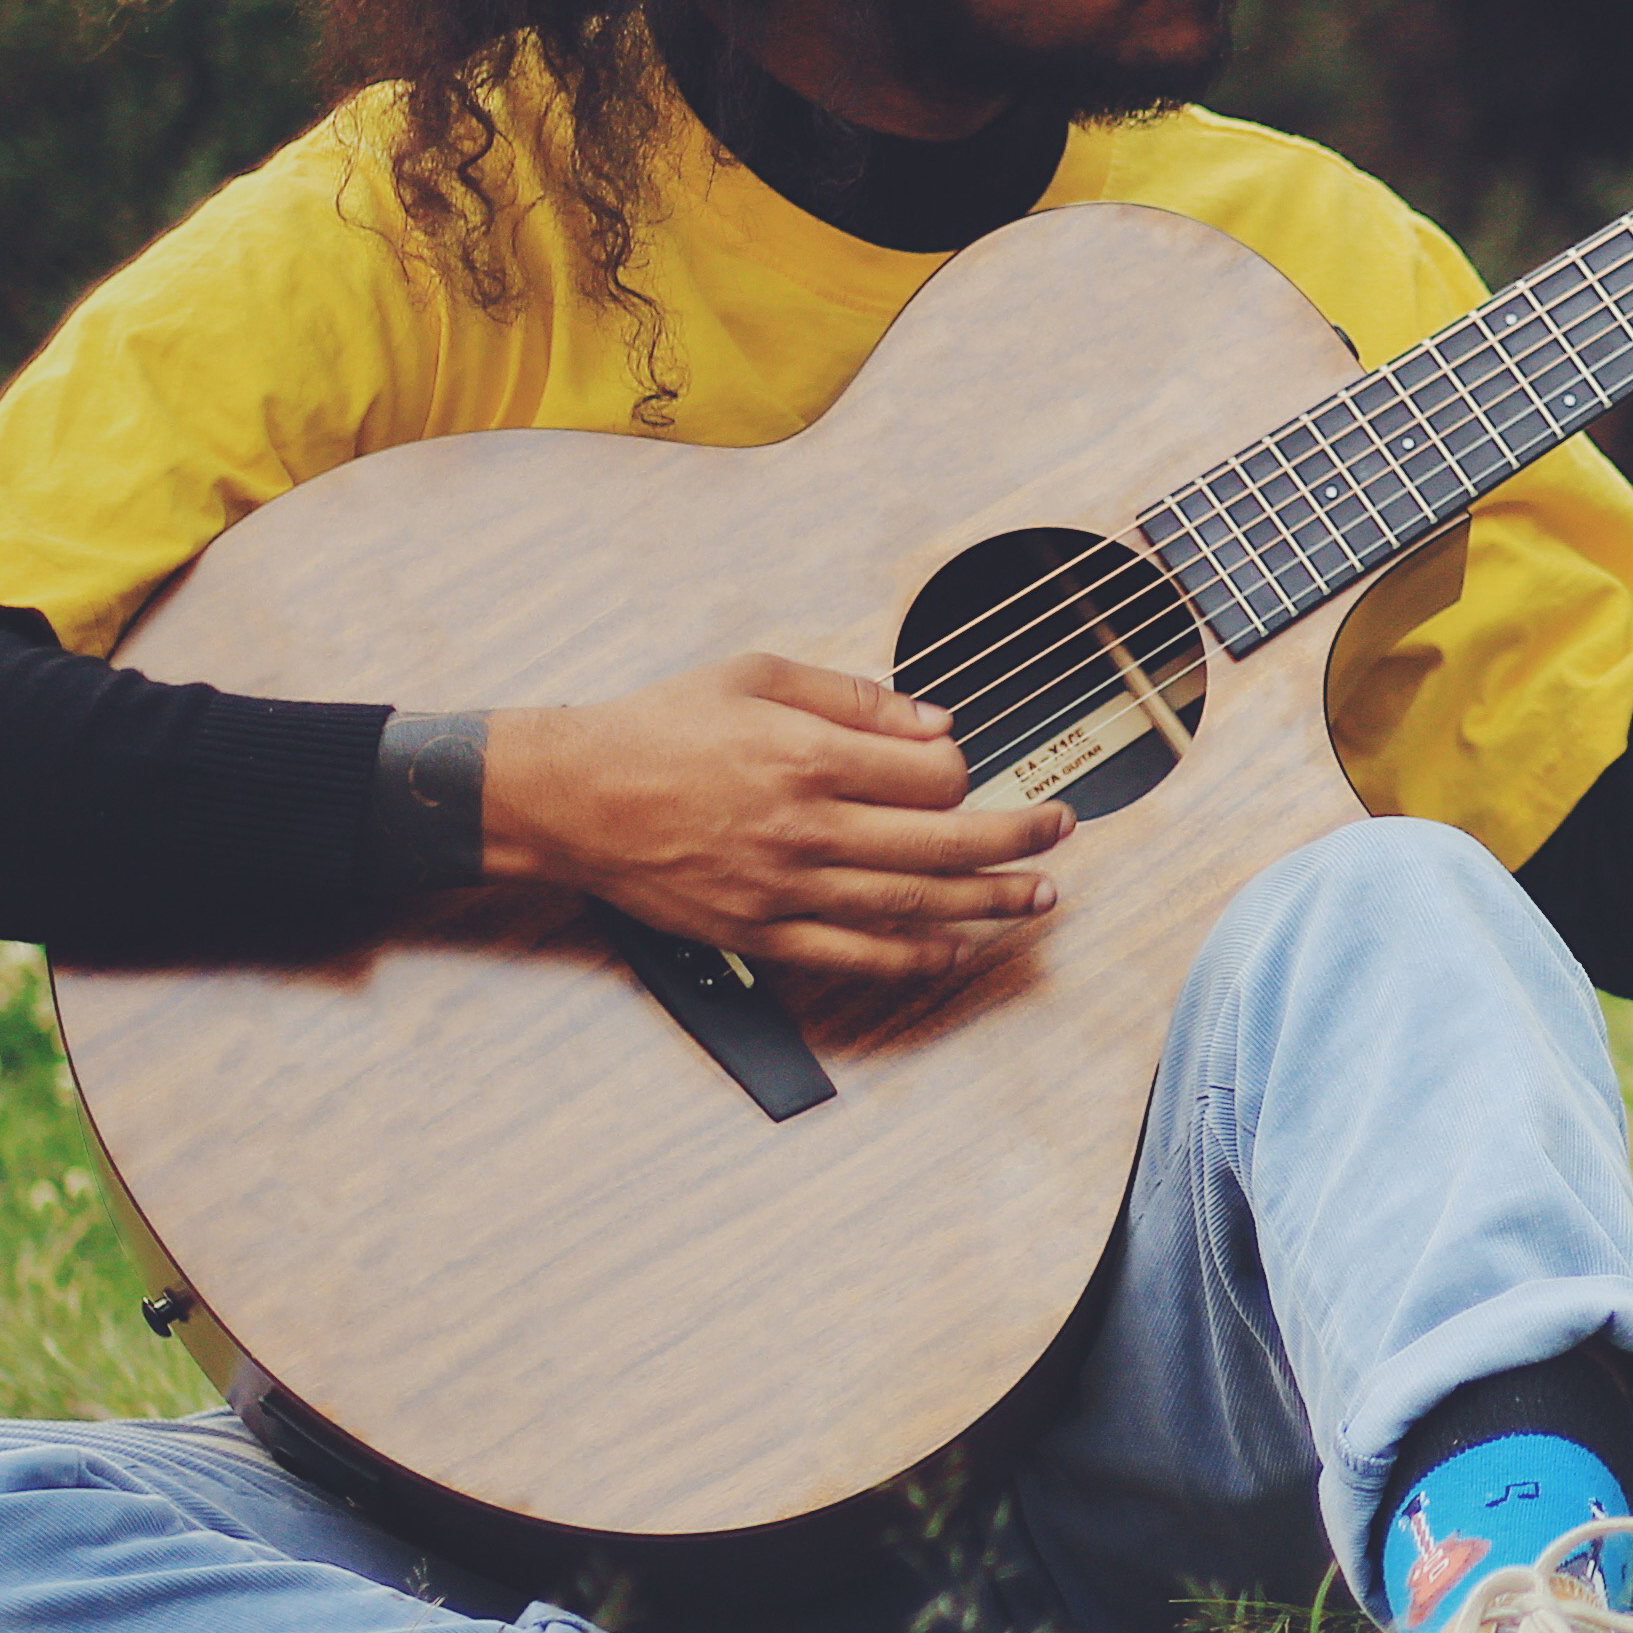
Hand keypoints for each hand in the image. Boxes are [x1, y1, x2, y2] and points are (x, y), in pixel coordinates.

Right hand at [478, 653, 1066, 980]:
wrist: (572, 797)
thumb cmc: (659, 727)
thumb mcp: (755, 676)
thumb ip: (853, 697)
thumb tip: (934, 721)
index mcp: (806, 756)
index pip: (928, 775)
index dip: (959, 770)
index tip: (957, 766)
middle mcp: (803, 827)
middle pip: (940, 843)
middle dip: (1015, 839)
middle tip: (1060, 832)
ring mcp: (783, 889)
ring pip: (911, 904)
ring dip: (987, 902)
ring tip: (1038, 897)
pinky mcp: (759, 932)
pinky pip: (854, 955)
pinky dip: (914, 956)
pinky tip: (956, 949)